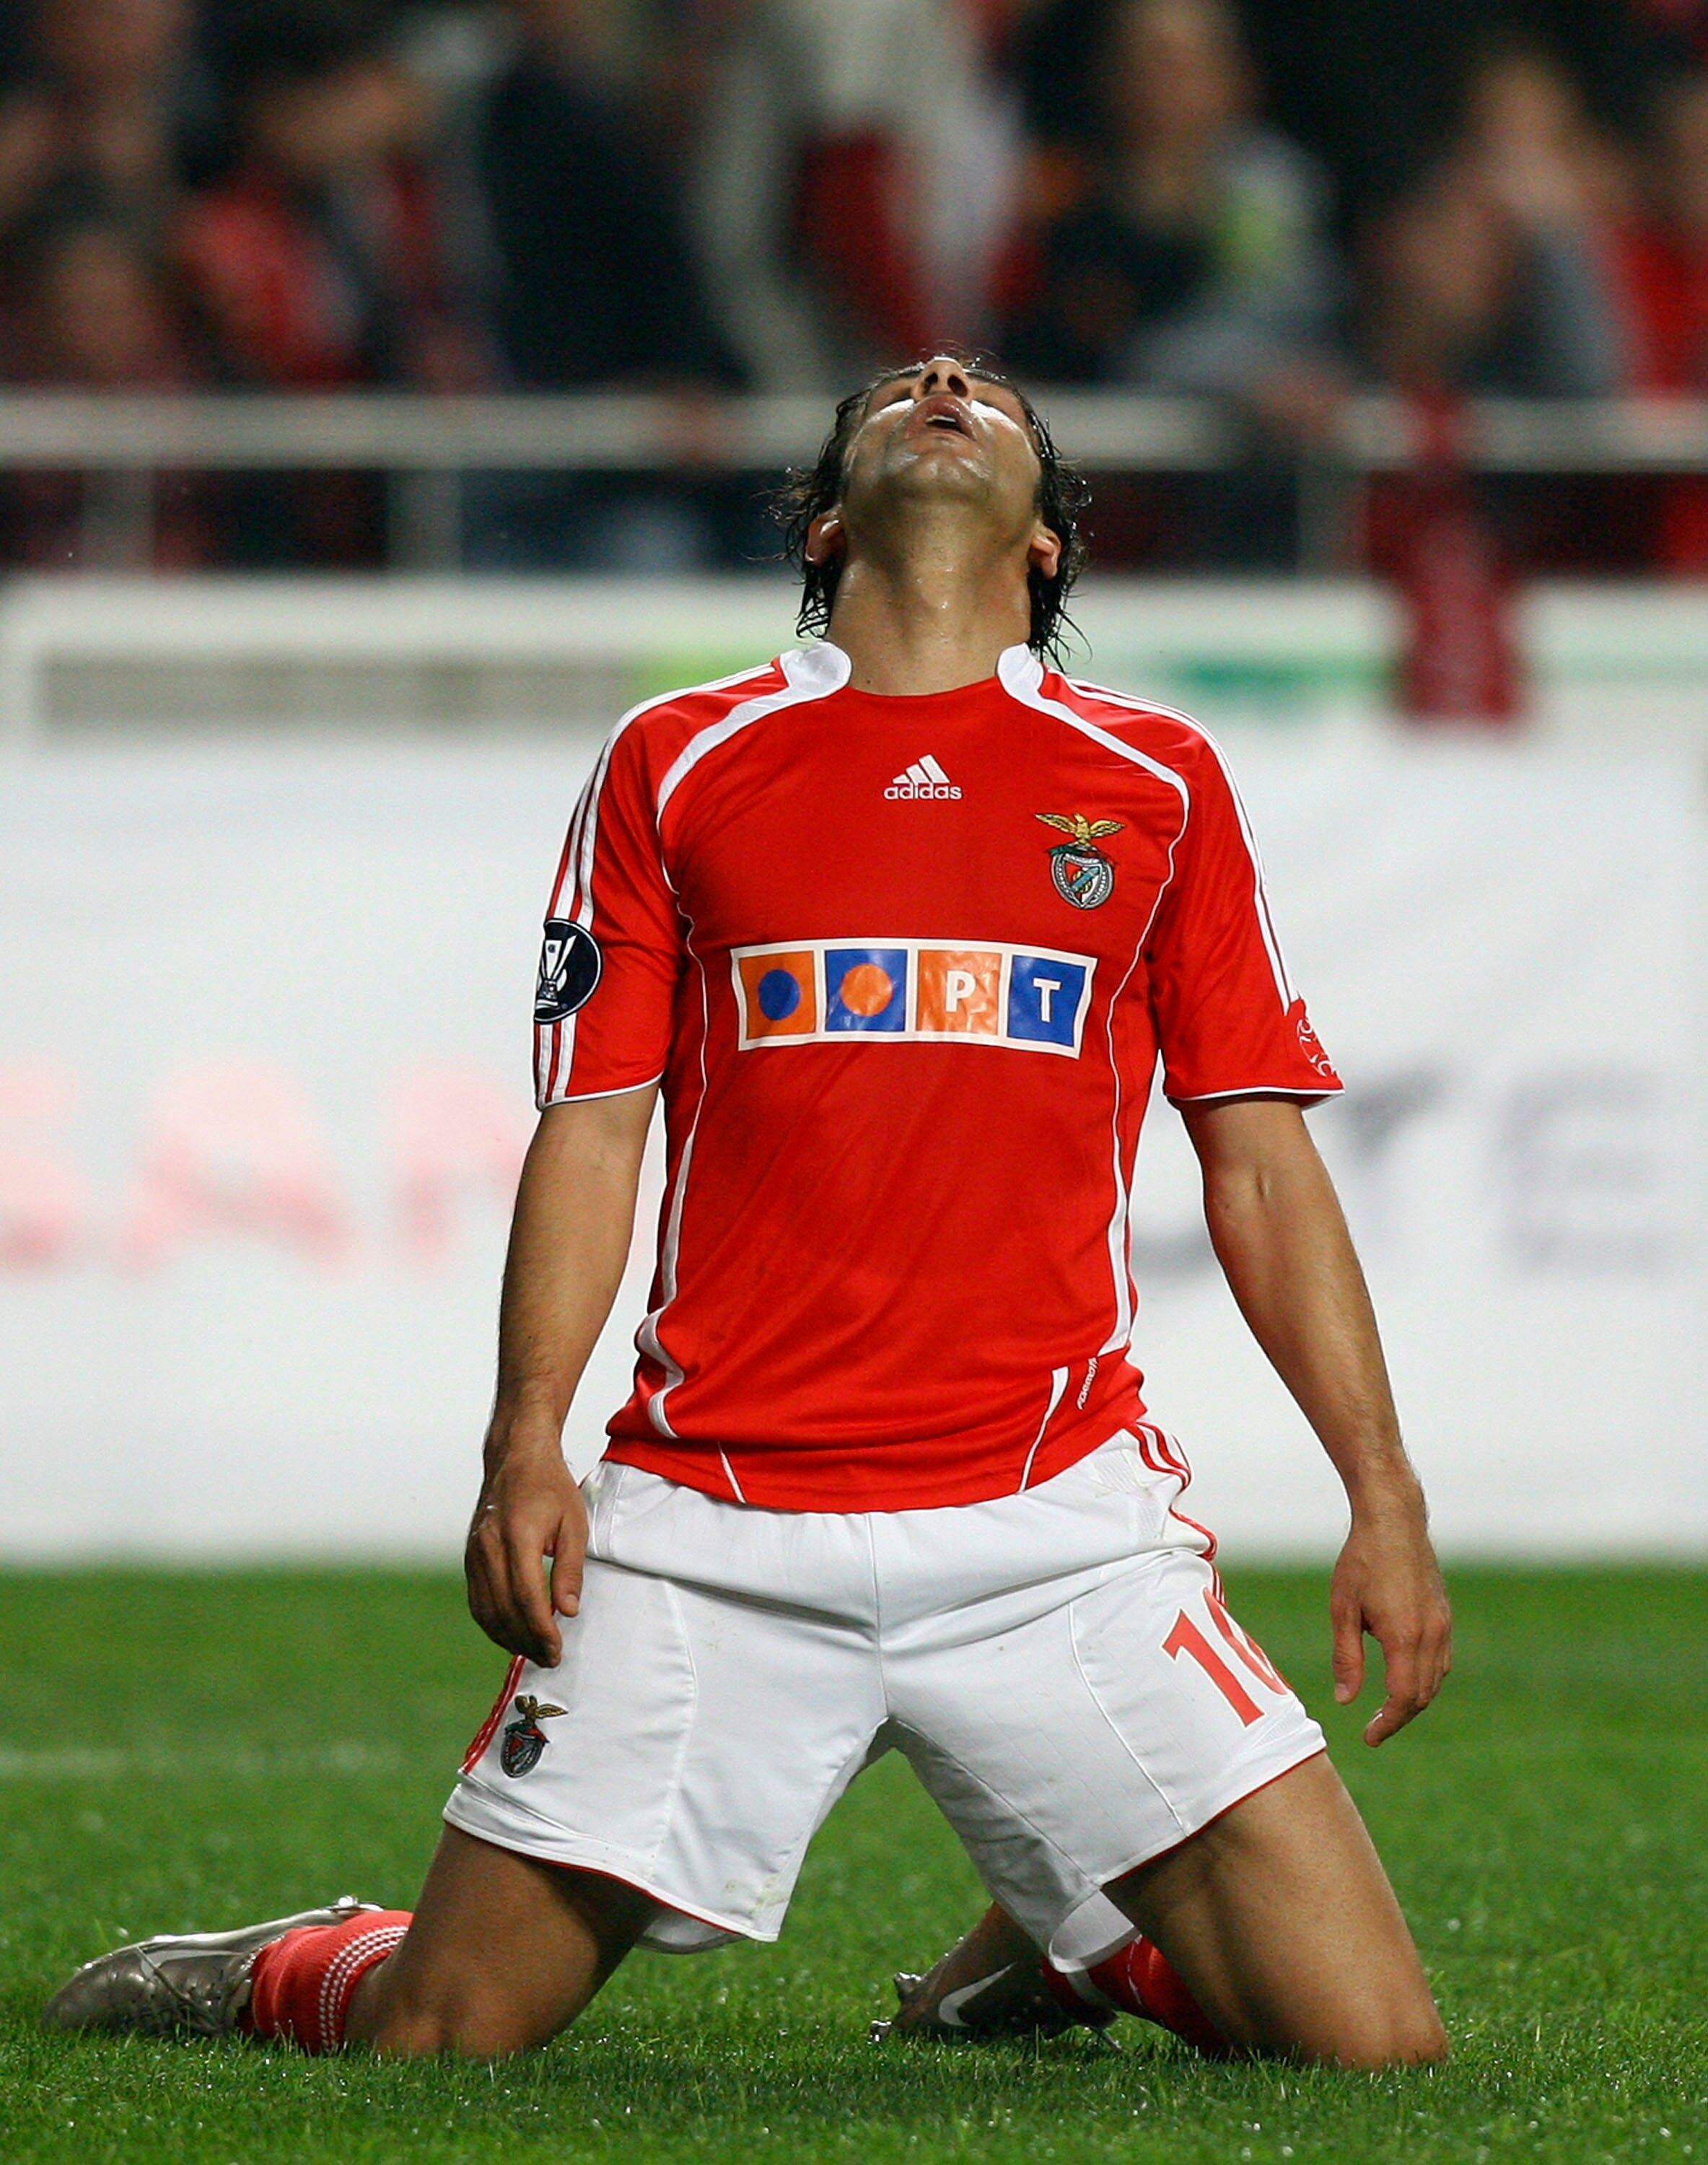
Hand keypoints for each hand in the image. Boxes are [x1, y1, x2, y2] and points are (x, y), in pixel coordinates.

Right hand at [464, 1430, 586, 1665]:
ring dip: (508, 1638)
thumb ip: (570, 1568)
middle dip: (526, 1641)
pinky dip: (492, 1624)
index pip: (526, 1596)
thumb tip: (567, 1611)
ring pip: (485, 1610)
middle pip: (503, 1609)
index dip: (541, 1629)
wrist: (515, 1457)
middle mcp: (488, 1547)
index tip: (557, 1649)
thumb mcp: (574, 1522)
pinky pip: (477, 1601)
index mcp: (517, 1535)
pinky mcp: (469, 1557)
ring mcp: (474, 1553)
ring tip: (533, 1653)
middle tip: (550, 1659)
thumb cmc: (550, 1487)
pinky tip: (511, 1635)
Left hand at [1330, 1489, 1451, 1745]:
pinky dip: (1425, 1678)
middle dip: (1399, 1717)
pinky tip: (1404, 1678)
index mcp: (1404, 1636)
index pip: (1403, 1697)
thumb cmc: (1361, 1561)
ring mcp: (1443, 1624)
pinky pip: (1441, 1660)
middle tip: (1374, 1730)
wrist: (1393, 1521)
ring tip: (1387, 1709)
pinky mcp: (1445, 1615)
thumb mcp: (1343, 1610)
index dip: (1388, 1723)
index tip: (1369, 1738)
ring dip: (1414, 1699)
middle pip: (1422, 1694)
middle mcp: (1431, 1634)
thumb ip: (1347, 1658)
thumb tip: (1345, 1700)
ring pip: (1435, 1679)